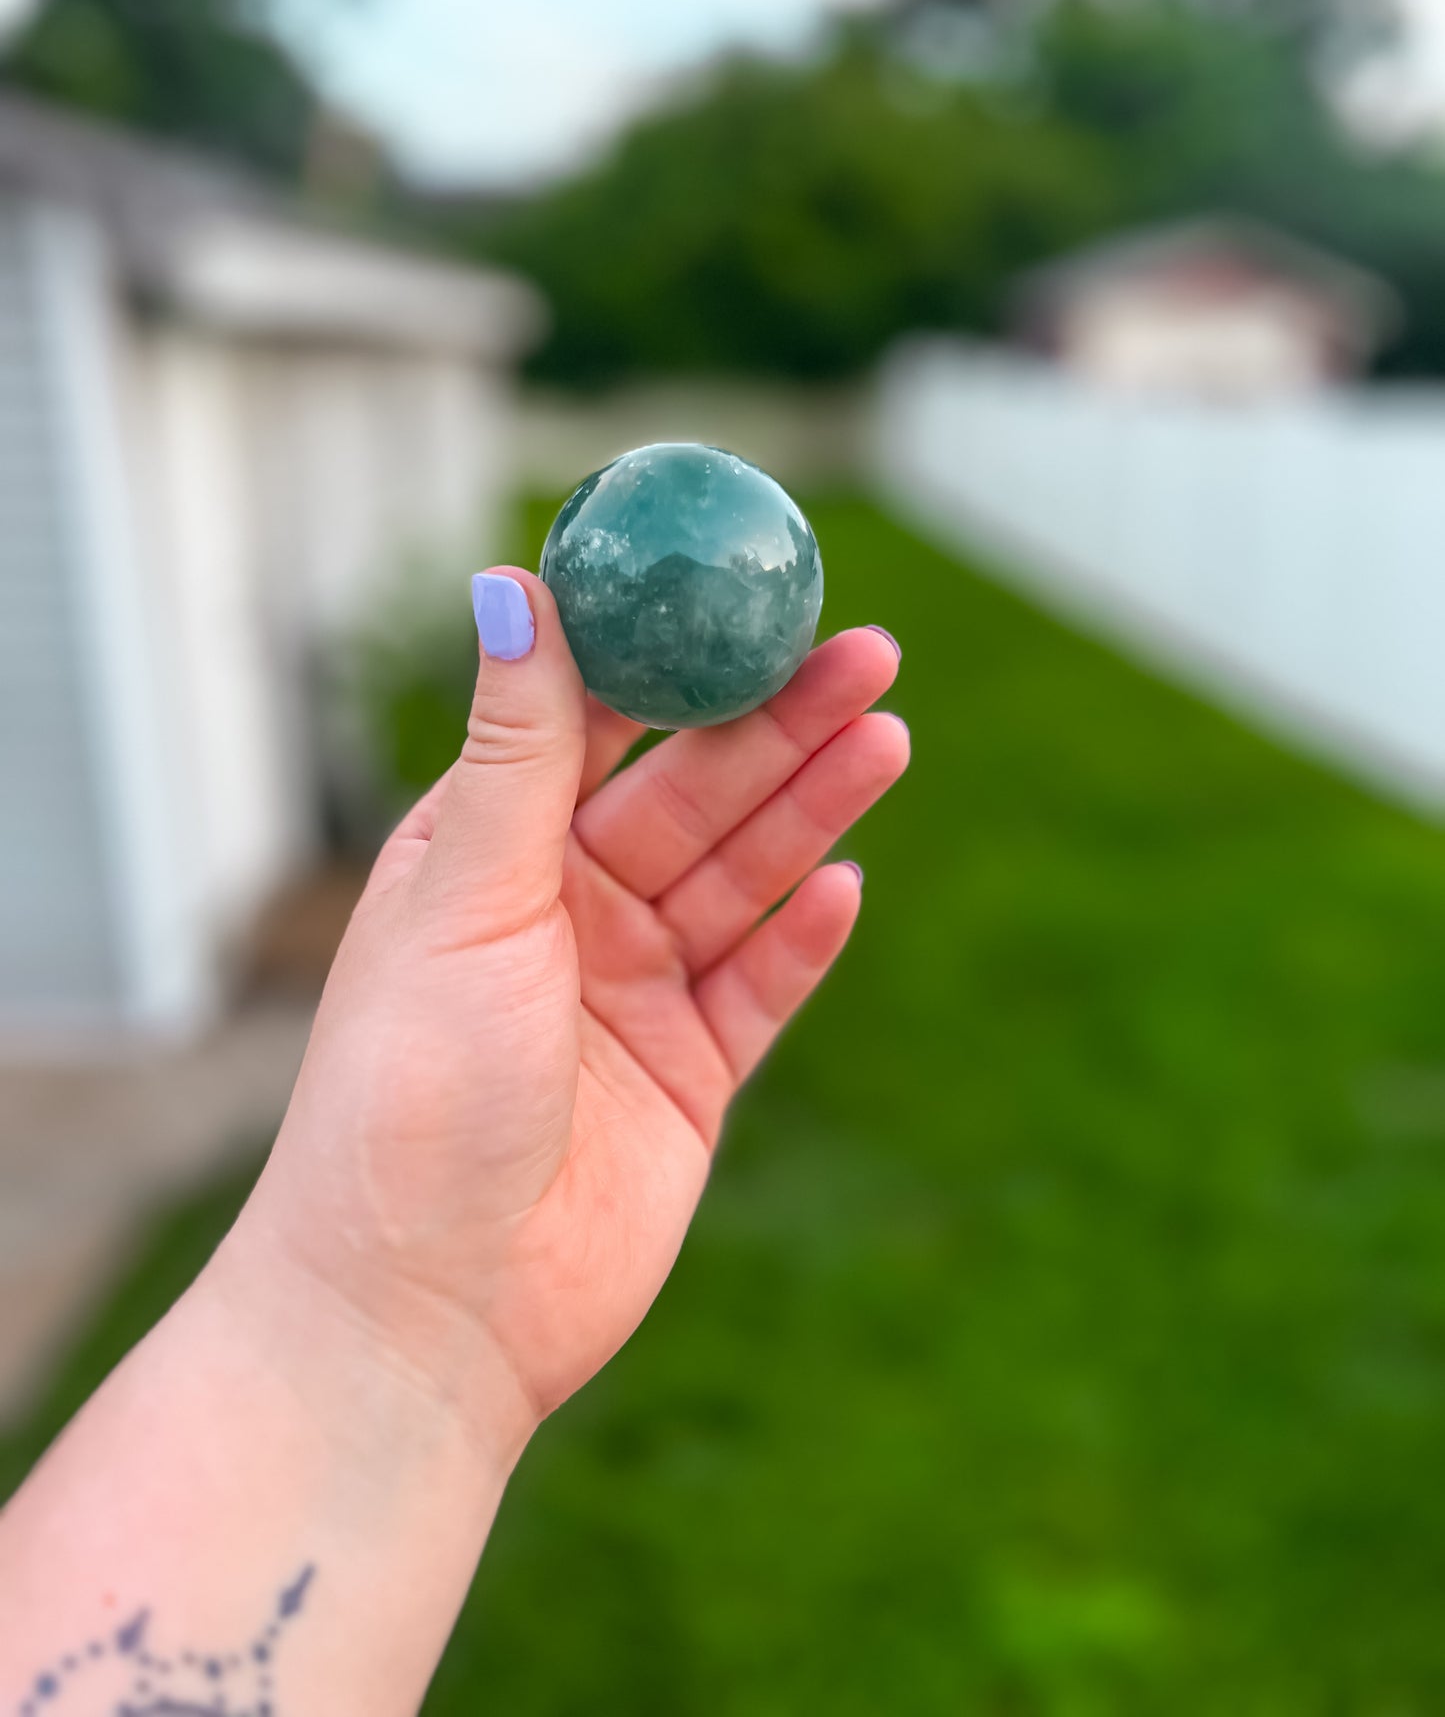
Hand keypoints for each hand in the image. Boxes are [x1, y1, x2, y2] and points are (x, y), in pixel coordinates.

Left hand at [236, 570, 907, 1447]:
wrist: (422, 1310)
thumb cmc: (407, 1092)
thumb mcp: (467, 892)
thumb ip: (518, 747)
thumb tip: (515, 583)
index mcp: (489, 851)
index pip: (597, 724)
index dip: (676, 657)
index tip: (747, 592)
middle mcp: (564, 911)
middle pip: (694, 794)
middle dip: (779, 726)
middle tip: (867, 653)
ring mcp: (631, 995)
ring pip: (742, 880)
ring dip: (813, 811)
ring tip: (888, 735)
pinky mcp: (687, 1080)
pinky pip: (760, 989)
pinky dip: (802, 938)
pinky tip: (845, 884)